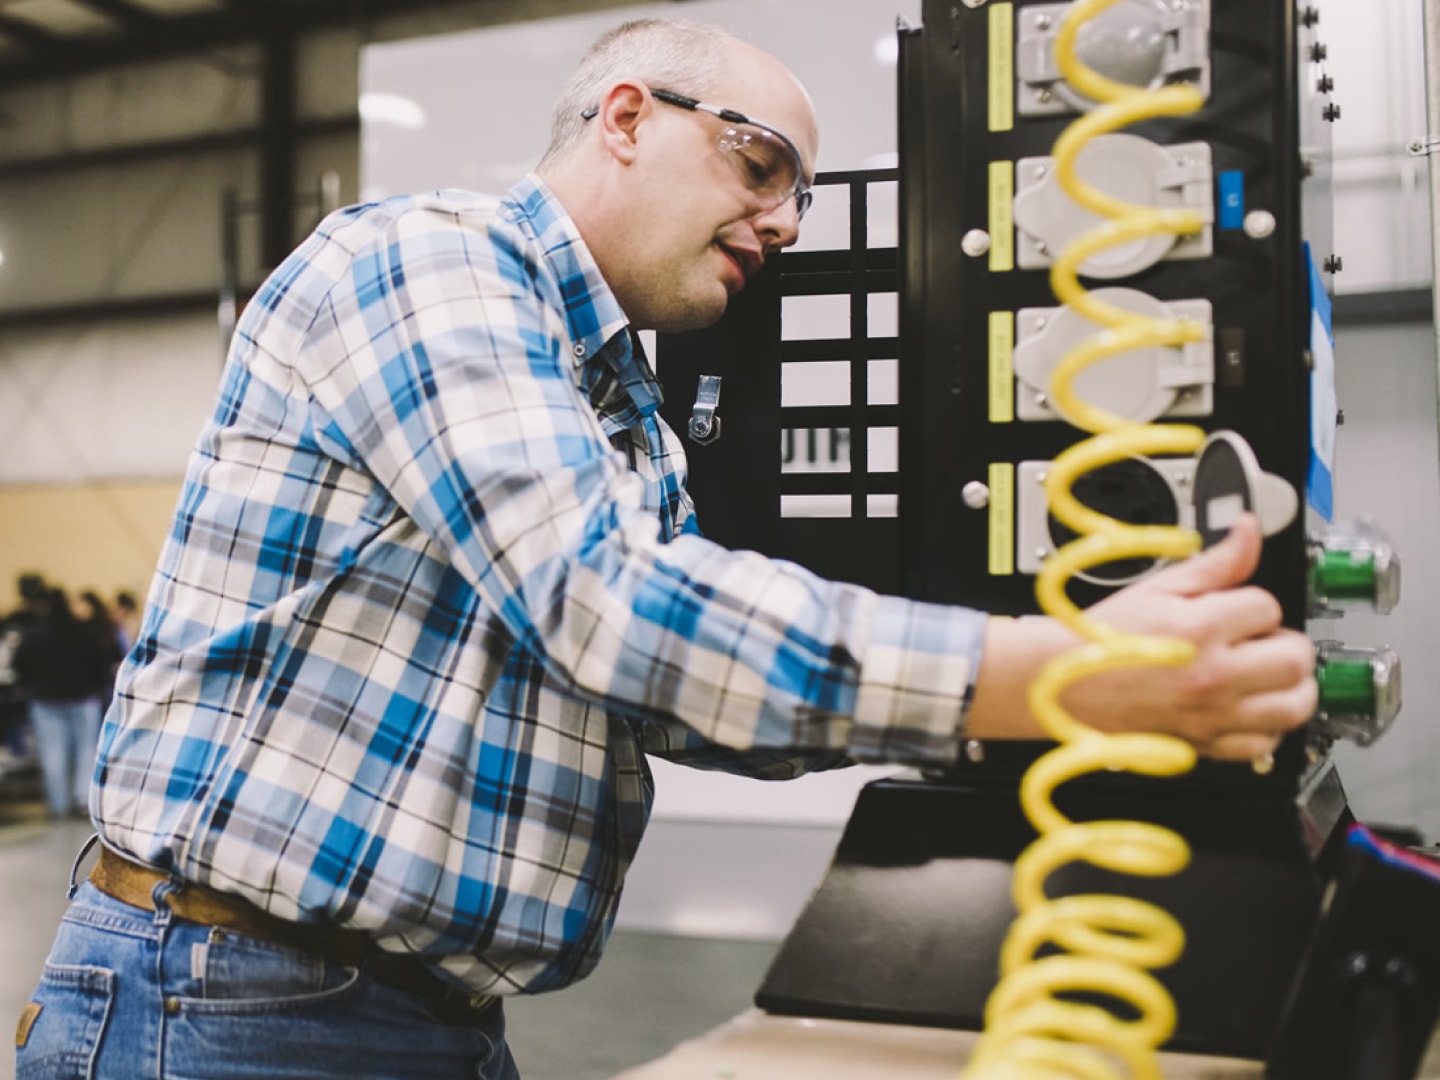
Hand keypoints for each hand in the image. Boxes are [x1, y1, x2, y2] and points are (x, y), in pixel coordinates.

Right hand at [1063, 513, 1316, 759]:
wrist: (1063, 681)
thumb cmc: (1100, 636)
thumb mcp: (1158, 587)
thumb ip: (1214, 562)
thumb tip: (1248, 530)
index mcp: (1201, 628)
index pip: (1268, 606)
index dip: (1252, 604)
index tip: (1233, 610)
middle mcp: (1213, 675)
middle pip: (1296, 658)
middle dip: (1283, 642)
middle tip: (1257, 640)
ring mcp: (1212, 715)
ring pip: (1295, 705)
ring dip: (1288, 685)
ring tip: (1264, 673)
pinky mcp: (1205, 744)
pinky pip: (1266, 743)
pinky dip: (1267, 726)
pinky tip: (1247, 706)